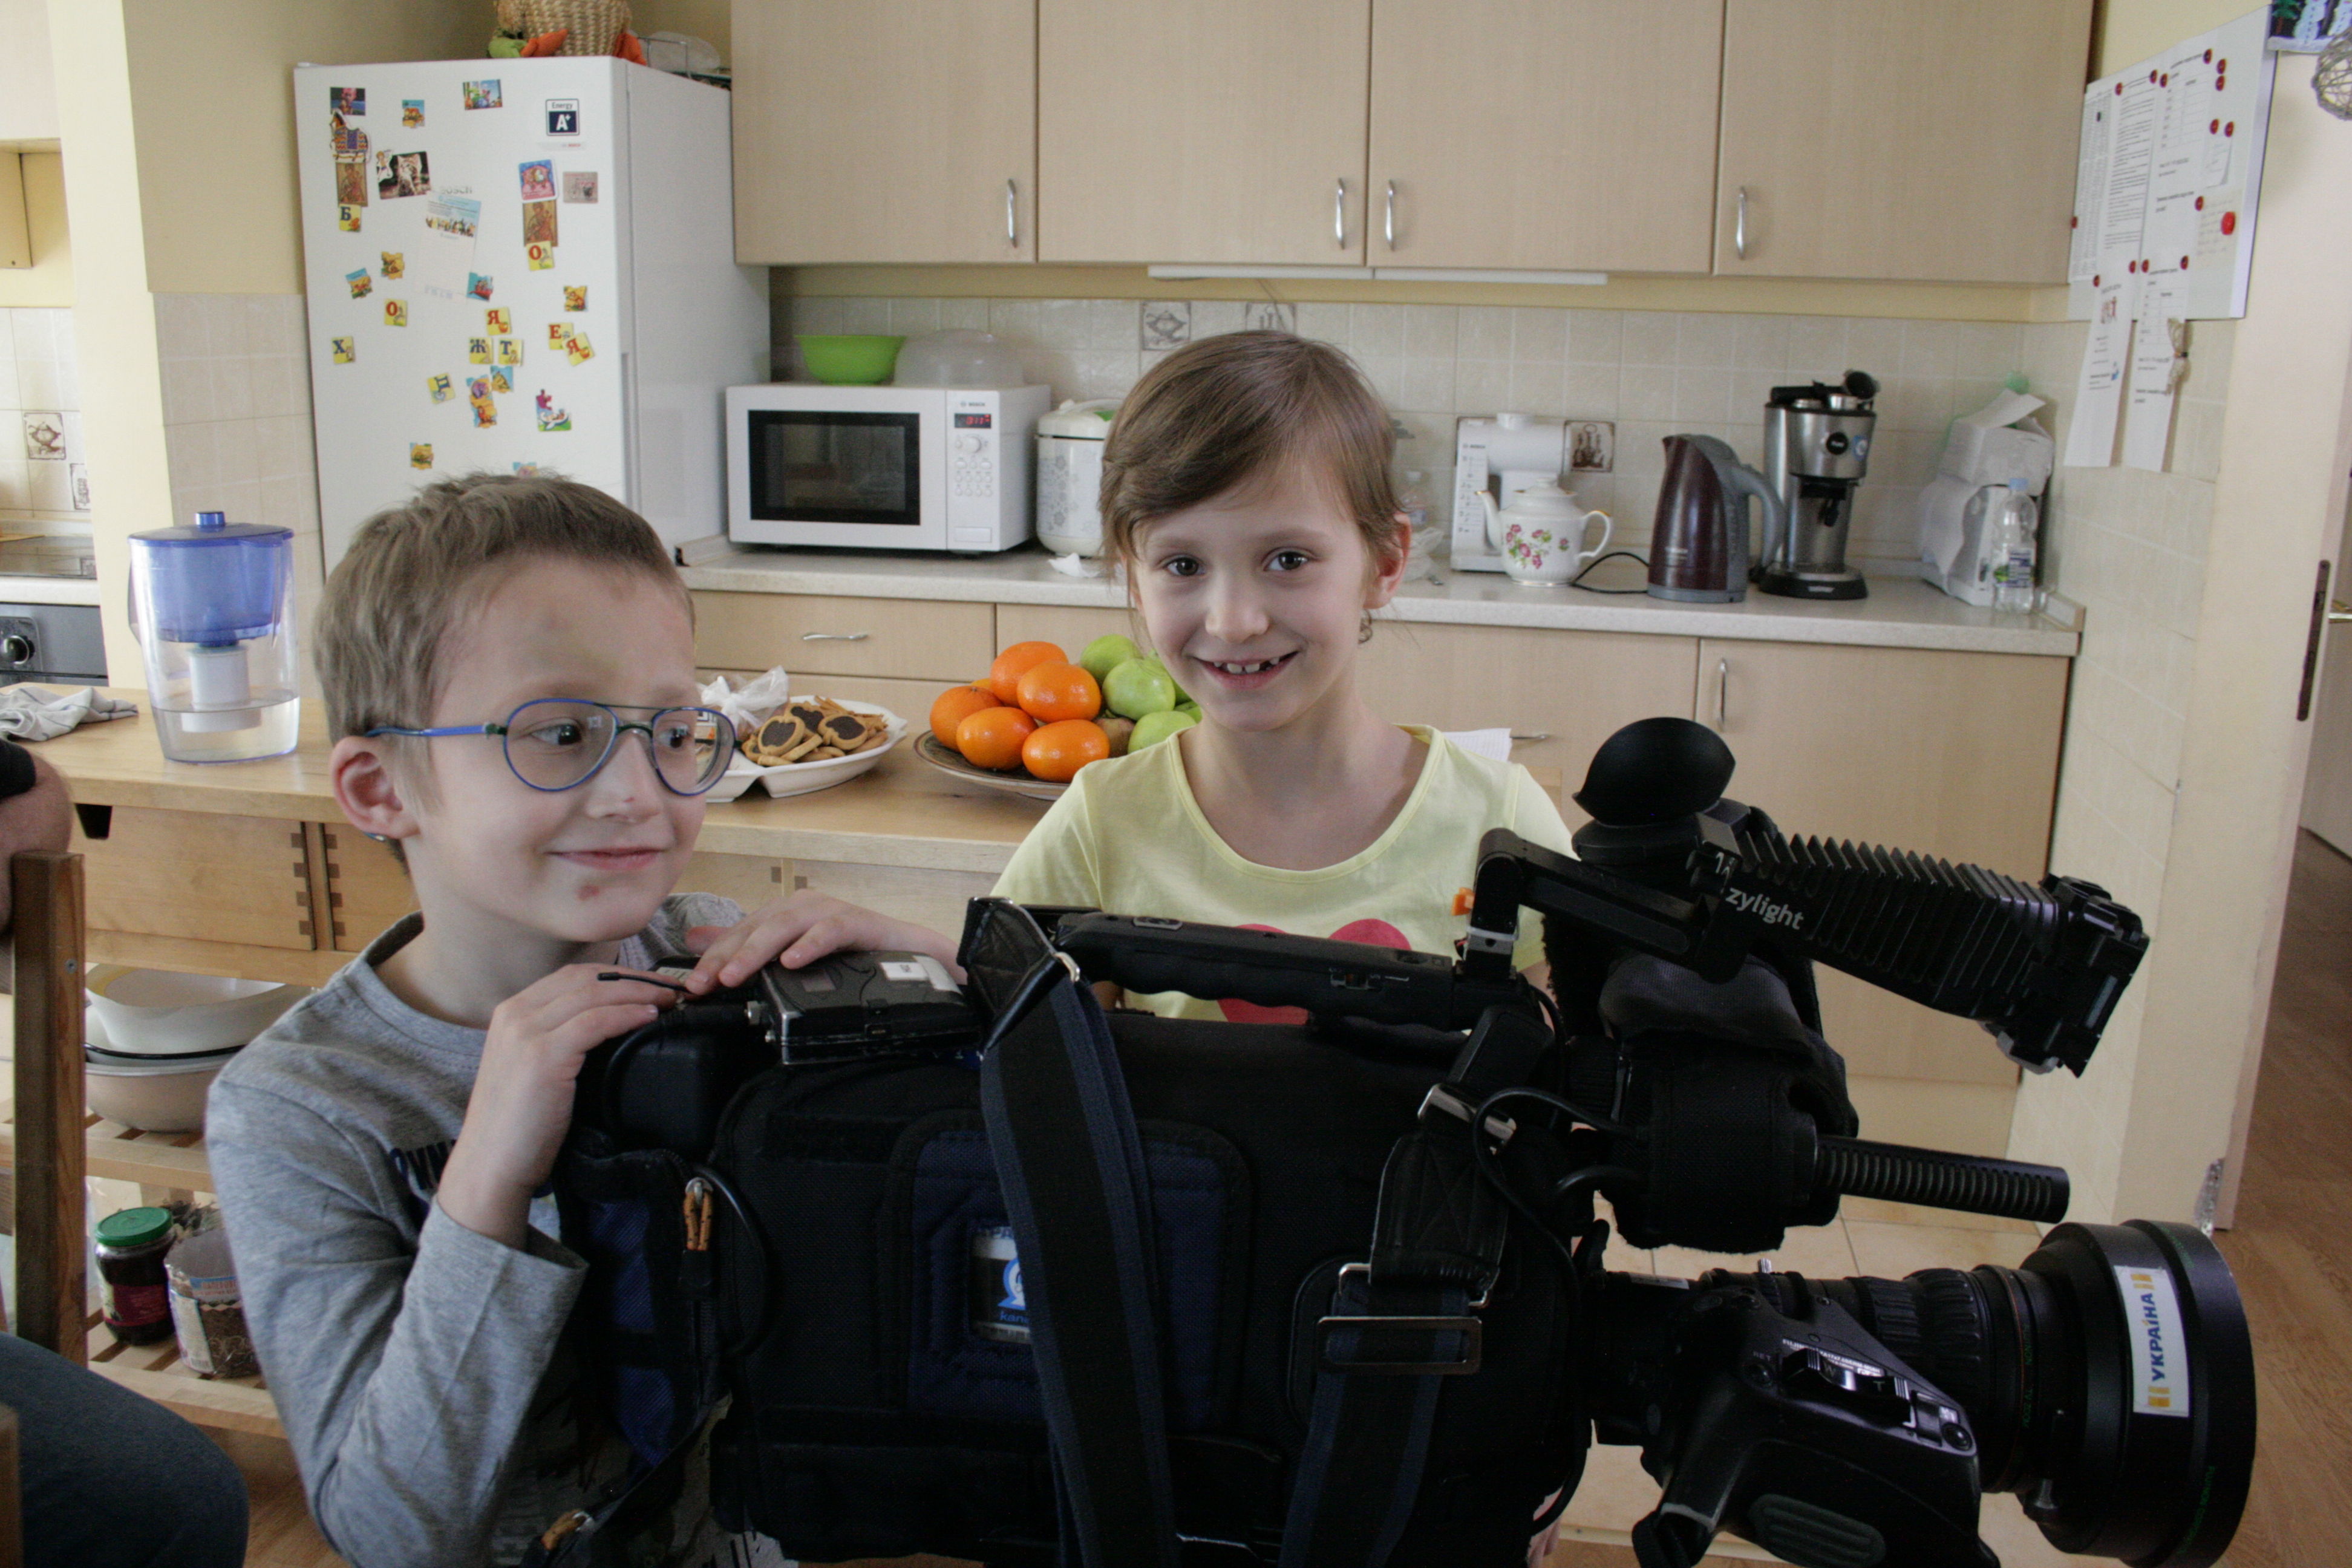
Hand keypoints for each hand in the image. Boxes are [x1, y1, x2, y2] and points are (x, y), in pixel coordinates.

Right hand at [435, 964, 677, 1248]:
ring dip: (638, 993)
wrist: (491, 1163)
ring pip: (593, 993)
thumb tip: (609, 1026)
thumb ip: (558, 1040)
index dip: (617, 975)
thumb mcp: (533, 1068)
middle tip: (670, 989)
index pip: (573, 976)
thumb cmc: (519, 1124)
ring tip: (667, 1002)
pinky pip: (594, 1022)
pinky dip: (626, 1015)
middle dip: (634, 978)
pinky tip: (648, 1017)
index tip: (651, 984)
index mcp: (511, 1012)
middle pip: (586, 977)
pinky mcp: (541, 1056)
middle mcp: (515, 1014)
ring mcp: (525, 1033)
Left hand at [680, 890, 964, 994]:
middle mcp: (804, 907)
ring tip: (736, 974)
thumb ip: (747, 945)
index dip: (713, 958)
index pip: (739, 933)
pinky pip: (831, 929)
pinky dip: (810, 944)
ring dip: (757, 949)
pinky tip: (793, 962)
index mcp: (785, 915)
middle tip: (705, 983)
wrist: (912, 959)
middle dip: (726, 956)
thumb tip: (697, 939)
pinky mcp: (858, 922)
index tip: (692, 986)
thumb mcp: (794, 955)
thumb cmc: (851, 958)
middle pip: (756, 927)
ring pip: (786, 924)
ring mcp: (830, 911)